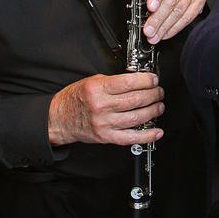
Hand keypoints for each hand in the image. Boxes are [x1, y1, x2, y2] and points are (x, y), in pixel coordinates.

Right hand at [48, 71, 163, 145]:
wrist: (59, 118)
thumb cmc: (75, 98)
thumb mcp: (92, 81)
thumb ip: (114, 81)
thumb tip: (137, 79)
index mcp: (97, 89)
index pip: (128, 83)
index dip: (145, 80)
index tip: (153, 79)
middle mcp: (101, 107)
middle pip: (135, 100)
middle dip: (153, 94)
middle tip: (159, 91)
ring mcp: (105, 123)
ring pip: (136, 118)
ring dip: (153, 111)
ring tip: (159, 105)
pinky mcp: (107, 137)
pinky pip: (131, 138)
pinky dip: (147, 135)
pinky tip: (157, 131)